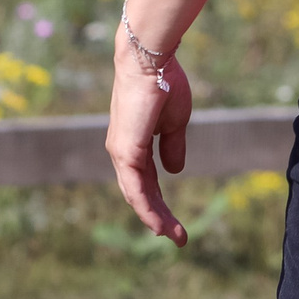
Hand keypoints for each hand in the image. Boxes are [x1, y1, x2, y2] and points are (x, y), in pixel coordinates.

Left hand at [106, 38, 195, 245]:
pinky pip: (137, 188)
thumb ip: (172, 147)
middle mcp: (122, 153)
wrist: (151, 63)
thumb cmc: (164, 84)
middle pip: (140, 193)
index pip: (146, 181)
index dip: (159, 201)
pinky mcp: (125, 152)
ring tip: (173, 235)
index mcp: (133, 144)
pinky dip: (147, 209)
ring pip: (137, 195)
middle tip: (176, 235)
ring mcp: (121, 154)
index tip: (173, 220)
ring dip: (155, 217)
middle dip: (158, 216)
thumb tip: (175, 171)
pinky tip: (158, 224)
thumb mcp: (175, 122)